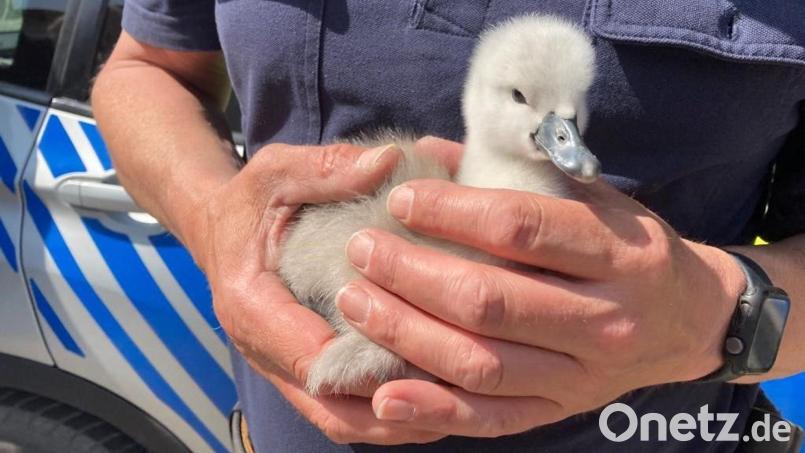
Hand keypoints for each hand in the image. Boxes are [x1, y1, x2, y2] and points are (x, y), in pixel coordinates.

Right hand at [186, 137, 460, 444]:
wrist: (217, 228)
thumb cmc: (249, 201)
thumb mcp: (279, 173)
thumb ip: (328, 169)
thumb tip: (389, 163)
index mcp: (252, 304)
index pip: (313, 355)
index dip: (372, 361)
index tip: (431, 347)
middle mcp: (265, 350)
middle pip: (333, 409)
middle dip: (398, 409)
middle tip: (462, 391)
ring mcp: (283, 368)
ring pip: (341, 420)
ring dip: (399, 420)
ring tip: (460, 404)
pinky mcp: (301, 371)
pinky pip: (343, 410)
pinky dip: (387, 409)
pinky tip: (435, 394)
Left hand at [335, 160, 746, 436]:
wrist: (692, 321)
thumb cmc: (631, 248)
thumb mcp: (597, 198)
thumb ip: (524, 175)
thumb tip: (435, 150)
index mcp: (617, 253)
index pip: (521, 229)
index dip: (451, 213)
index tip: (400, 198)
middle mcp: (604, 318)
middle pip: (491, 301)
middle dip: (412, 273)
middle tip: (361, 249)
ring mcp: (581, 374)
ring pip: (481, 361)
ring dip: (408, 333)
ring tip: (356, 303)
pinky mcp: (560, 410)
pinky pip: (492, 418)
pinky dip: (435, 408)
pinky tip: (385, 394)